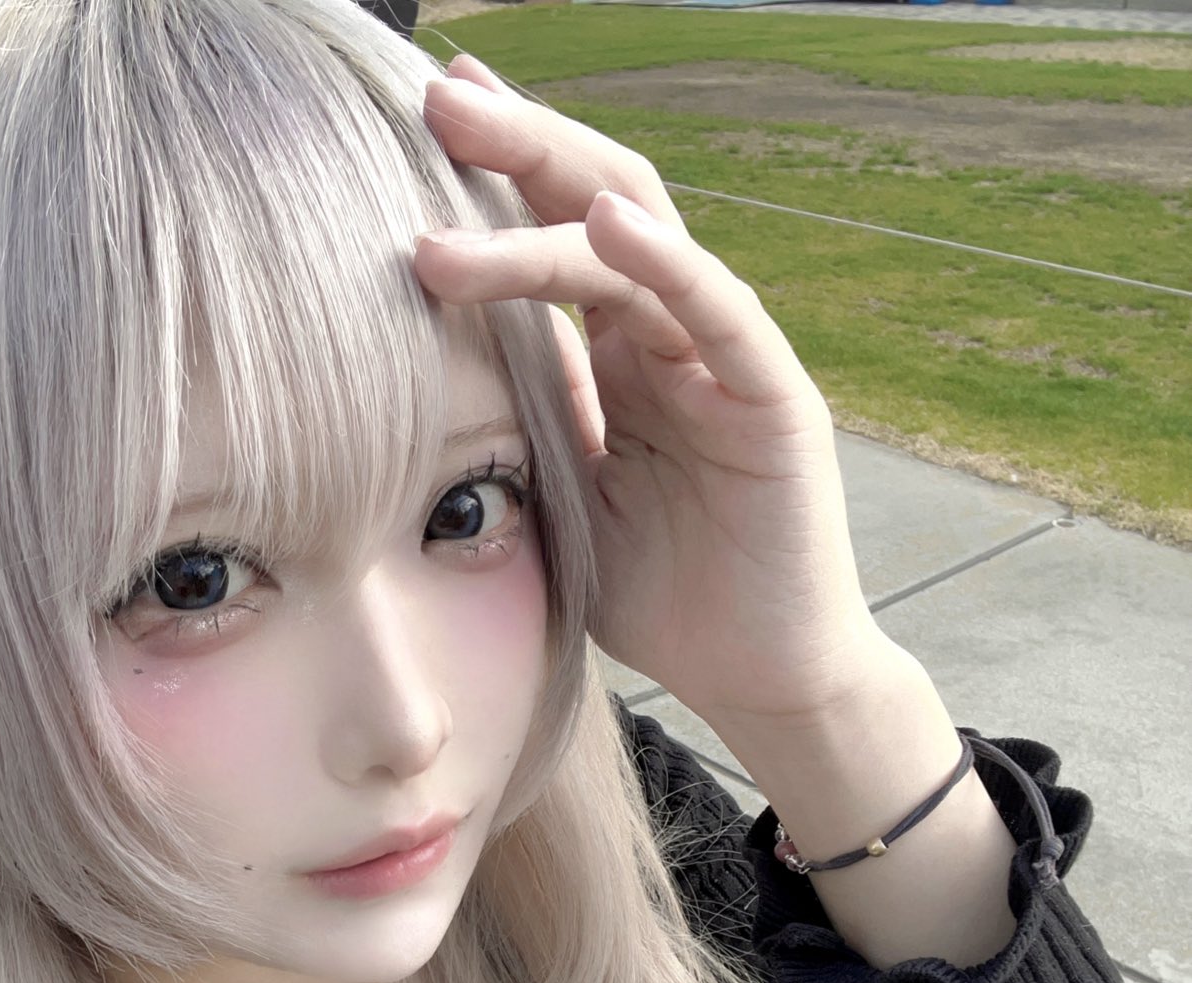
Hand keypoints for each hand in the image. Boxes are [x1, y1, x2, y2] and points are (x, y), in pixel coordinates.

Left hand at [413, 51, 891, 730]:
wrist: (756, 678)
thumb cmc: (661, 596)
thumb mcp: (562, 500)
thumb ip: (521, 424)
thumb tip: (428, 369)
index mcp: (620, 355)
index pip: (554, 237)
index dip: (495, 175)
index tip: (419, 117)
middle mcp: (673, 337)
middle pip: (594, 206)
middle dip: (515, 144)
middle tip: (436, 92)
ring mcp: (725, 361)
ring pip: (638, 245)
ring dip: (546, 198)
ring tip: (464, 148)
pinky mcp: (774, 403)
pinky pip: (719, 314)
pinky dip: (664, 264)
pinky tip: (602, 222)